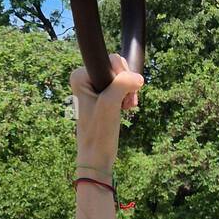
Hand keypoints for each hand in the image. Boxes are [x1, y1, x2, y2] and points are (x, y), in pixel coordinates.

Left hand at [70, 54, 143, 173]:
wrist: (97, 157)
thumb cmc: (99, 133)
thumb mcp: (110, 104)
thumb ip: (123, 83)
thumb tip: (139, 77)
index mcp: (80, 75)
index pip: (110, 61)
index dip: (122, 75)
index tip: (121, 95)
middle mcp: (84, 78)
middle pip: (116, 68)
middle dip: (127, 84)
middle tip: (127, 103)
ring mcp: (93, 88)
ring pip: (121, 79)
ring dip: (129, 92)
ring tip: (127, 107)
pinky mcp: (101, 97)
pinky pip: (121, 88)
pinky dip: (127, 97)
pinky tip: (126, 108)